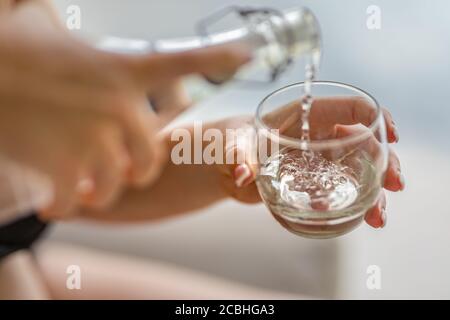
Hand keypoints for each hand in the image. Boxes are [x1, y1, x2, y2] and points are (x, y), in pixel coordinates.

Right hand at [0, 1, 250, 218]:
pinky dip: (66, 205)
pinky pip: (79, 198)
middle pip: (152, 154)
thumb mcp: (58, 36)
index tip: (247, 54)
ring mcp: (94, 135)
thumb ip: (84, 46)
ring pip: (119, 180)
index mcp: (123, 70)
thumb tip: (70, 24)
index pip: (183, 60)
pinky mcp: (64, 162)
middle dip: (139, 169)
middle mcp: (119, 104)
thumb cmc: (12, 53)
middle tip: (123, 171)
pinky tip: (55, 203)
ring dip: (102, 190)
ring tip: (86, 188)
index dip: (218, 58)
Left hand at [215, 97, 402, 228]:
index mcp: (305, 115)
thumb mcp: (232, 145)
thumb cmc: (231, 142)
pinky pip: (343, 190)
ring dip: (374, 191)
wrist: (224, 165)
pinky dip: (356, 204)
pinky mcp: (316, 182)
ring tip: (378, 217)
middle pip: (364, 142)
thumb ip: (237, 155)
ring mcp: (321, 160)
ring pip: (359, 169)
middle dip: (385, 161)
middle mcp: (319, 135)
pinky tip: (361, 221)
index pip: (348, 107)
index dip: (374, 116)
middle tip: (395, 184)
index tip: (391, 135)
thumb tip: (245, 173)